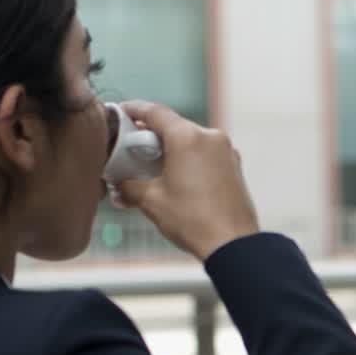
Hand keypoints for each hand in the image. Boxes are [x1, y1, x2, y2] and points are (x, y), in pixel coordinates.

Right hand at [113, 101, 258, 260]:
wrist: (232, 244)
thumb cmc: (194, 221)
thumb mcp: (152, 201)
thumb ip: (130, 186)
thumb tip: (120, 187)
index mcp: (188, 138)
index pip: (155, 112)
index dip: (134, 110)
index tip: (121, 112)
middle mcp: (210, 138)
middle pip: (174, 127)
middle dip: (151, 137)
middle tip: (132, 151)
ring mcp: (226, 152)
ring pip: (191, 141)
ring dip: (171, 151)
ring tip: (152, 170)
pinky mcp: (234, 167)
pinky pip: (205, 155)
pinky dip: (189, 161)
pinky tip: (176, 180)